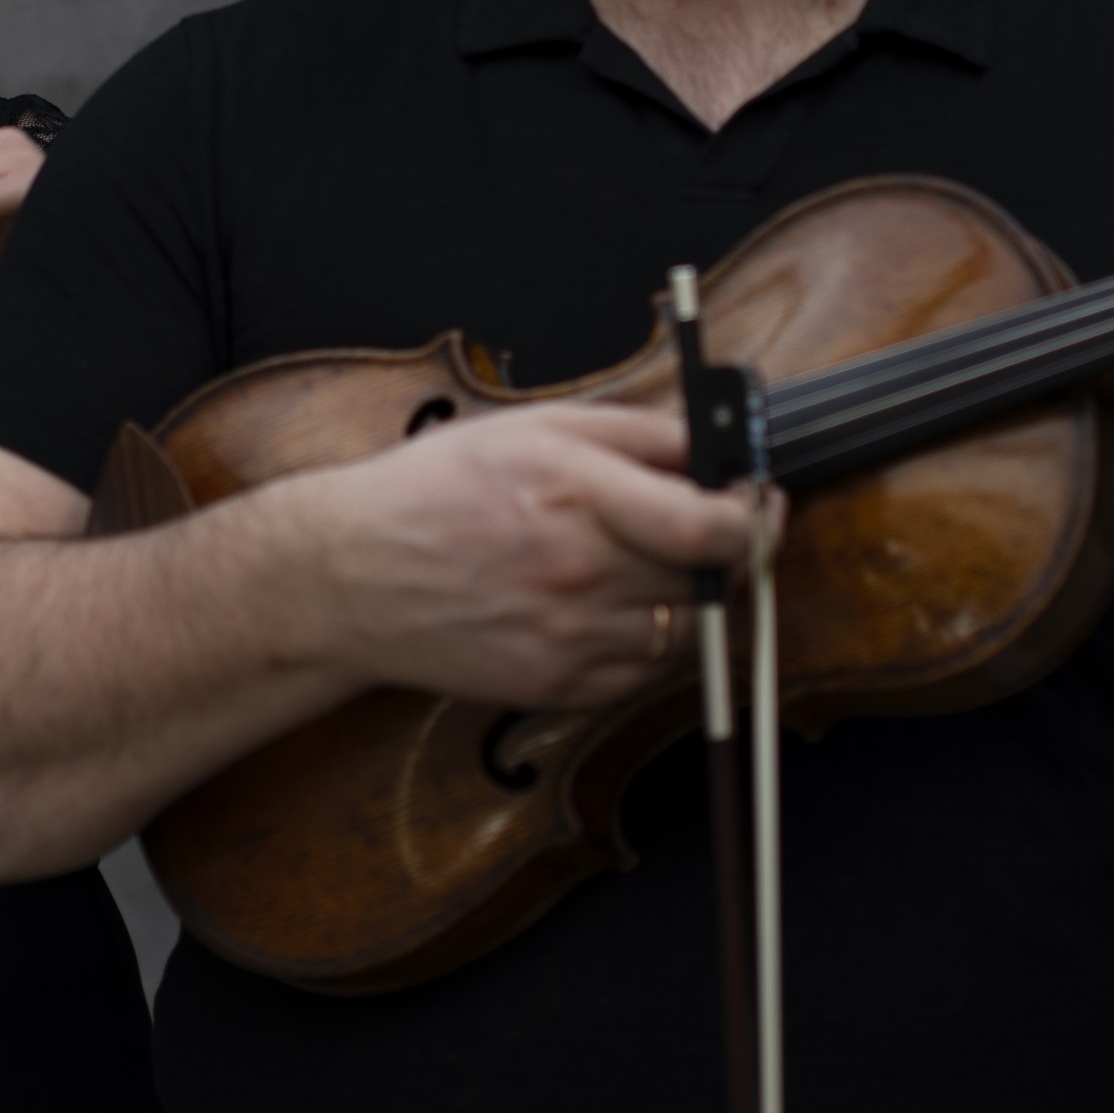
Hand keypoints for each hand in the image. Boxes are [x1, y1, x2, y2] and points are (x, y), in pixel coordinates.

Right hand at [297, 401, 769, 706]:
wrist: (350, 577)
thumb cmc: (432, 493)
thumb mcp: (532, 427)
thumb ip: (634, 430)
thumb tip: (709, 440)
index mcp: (579, 495)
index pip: (714, 526)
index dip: (759, 515)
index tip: (763, 500)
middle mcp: (580, 572)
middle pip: (713, 578)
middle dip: (732, 550)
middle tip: (718, 527)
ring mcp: (570, 637)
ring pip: (686, 627)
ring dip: (693, 596)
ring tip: (657, 565)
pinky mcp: (557, 685)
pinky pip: (644, 671)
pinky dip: (649, 640)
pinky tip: (615, 605)